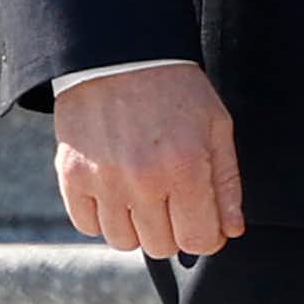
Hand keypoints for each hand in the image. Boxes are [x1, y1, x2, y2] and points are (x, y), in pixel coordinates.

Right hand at [52, 63, 244, 255]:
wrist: (120, 57)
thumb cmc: (176, 89)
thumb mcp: (216, 125)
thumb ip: (226, 182)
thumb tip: (232, 230)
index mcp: (185, 166)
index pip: (198, 239)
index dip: (208, 237)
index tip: (207, 226)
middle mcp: (142, 180)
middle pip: (161, 246)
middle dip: (175, 230)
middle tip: (176, 199)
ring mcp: (103, 182)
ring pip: (123, 242)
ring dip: (138, 226)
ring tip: (145, 191)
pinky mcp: (72, 178)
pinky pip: (88, 226)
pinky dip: (104, 216)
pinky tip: (117, 189)